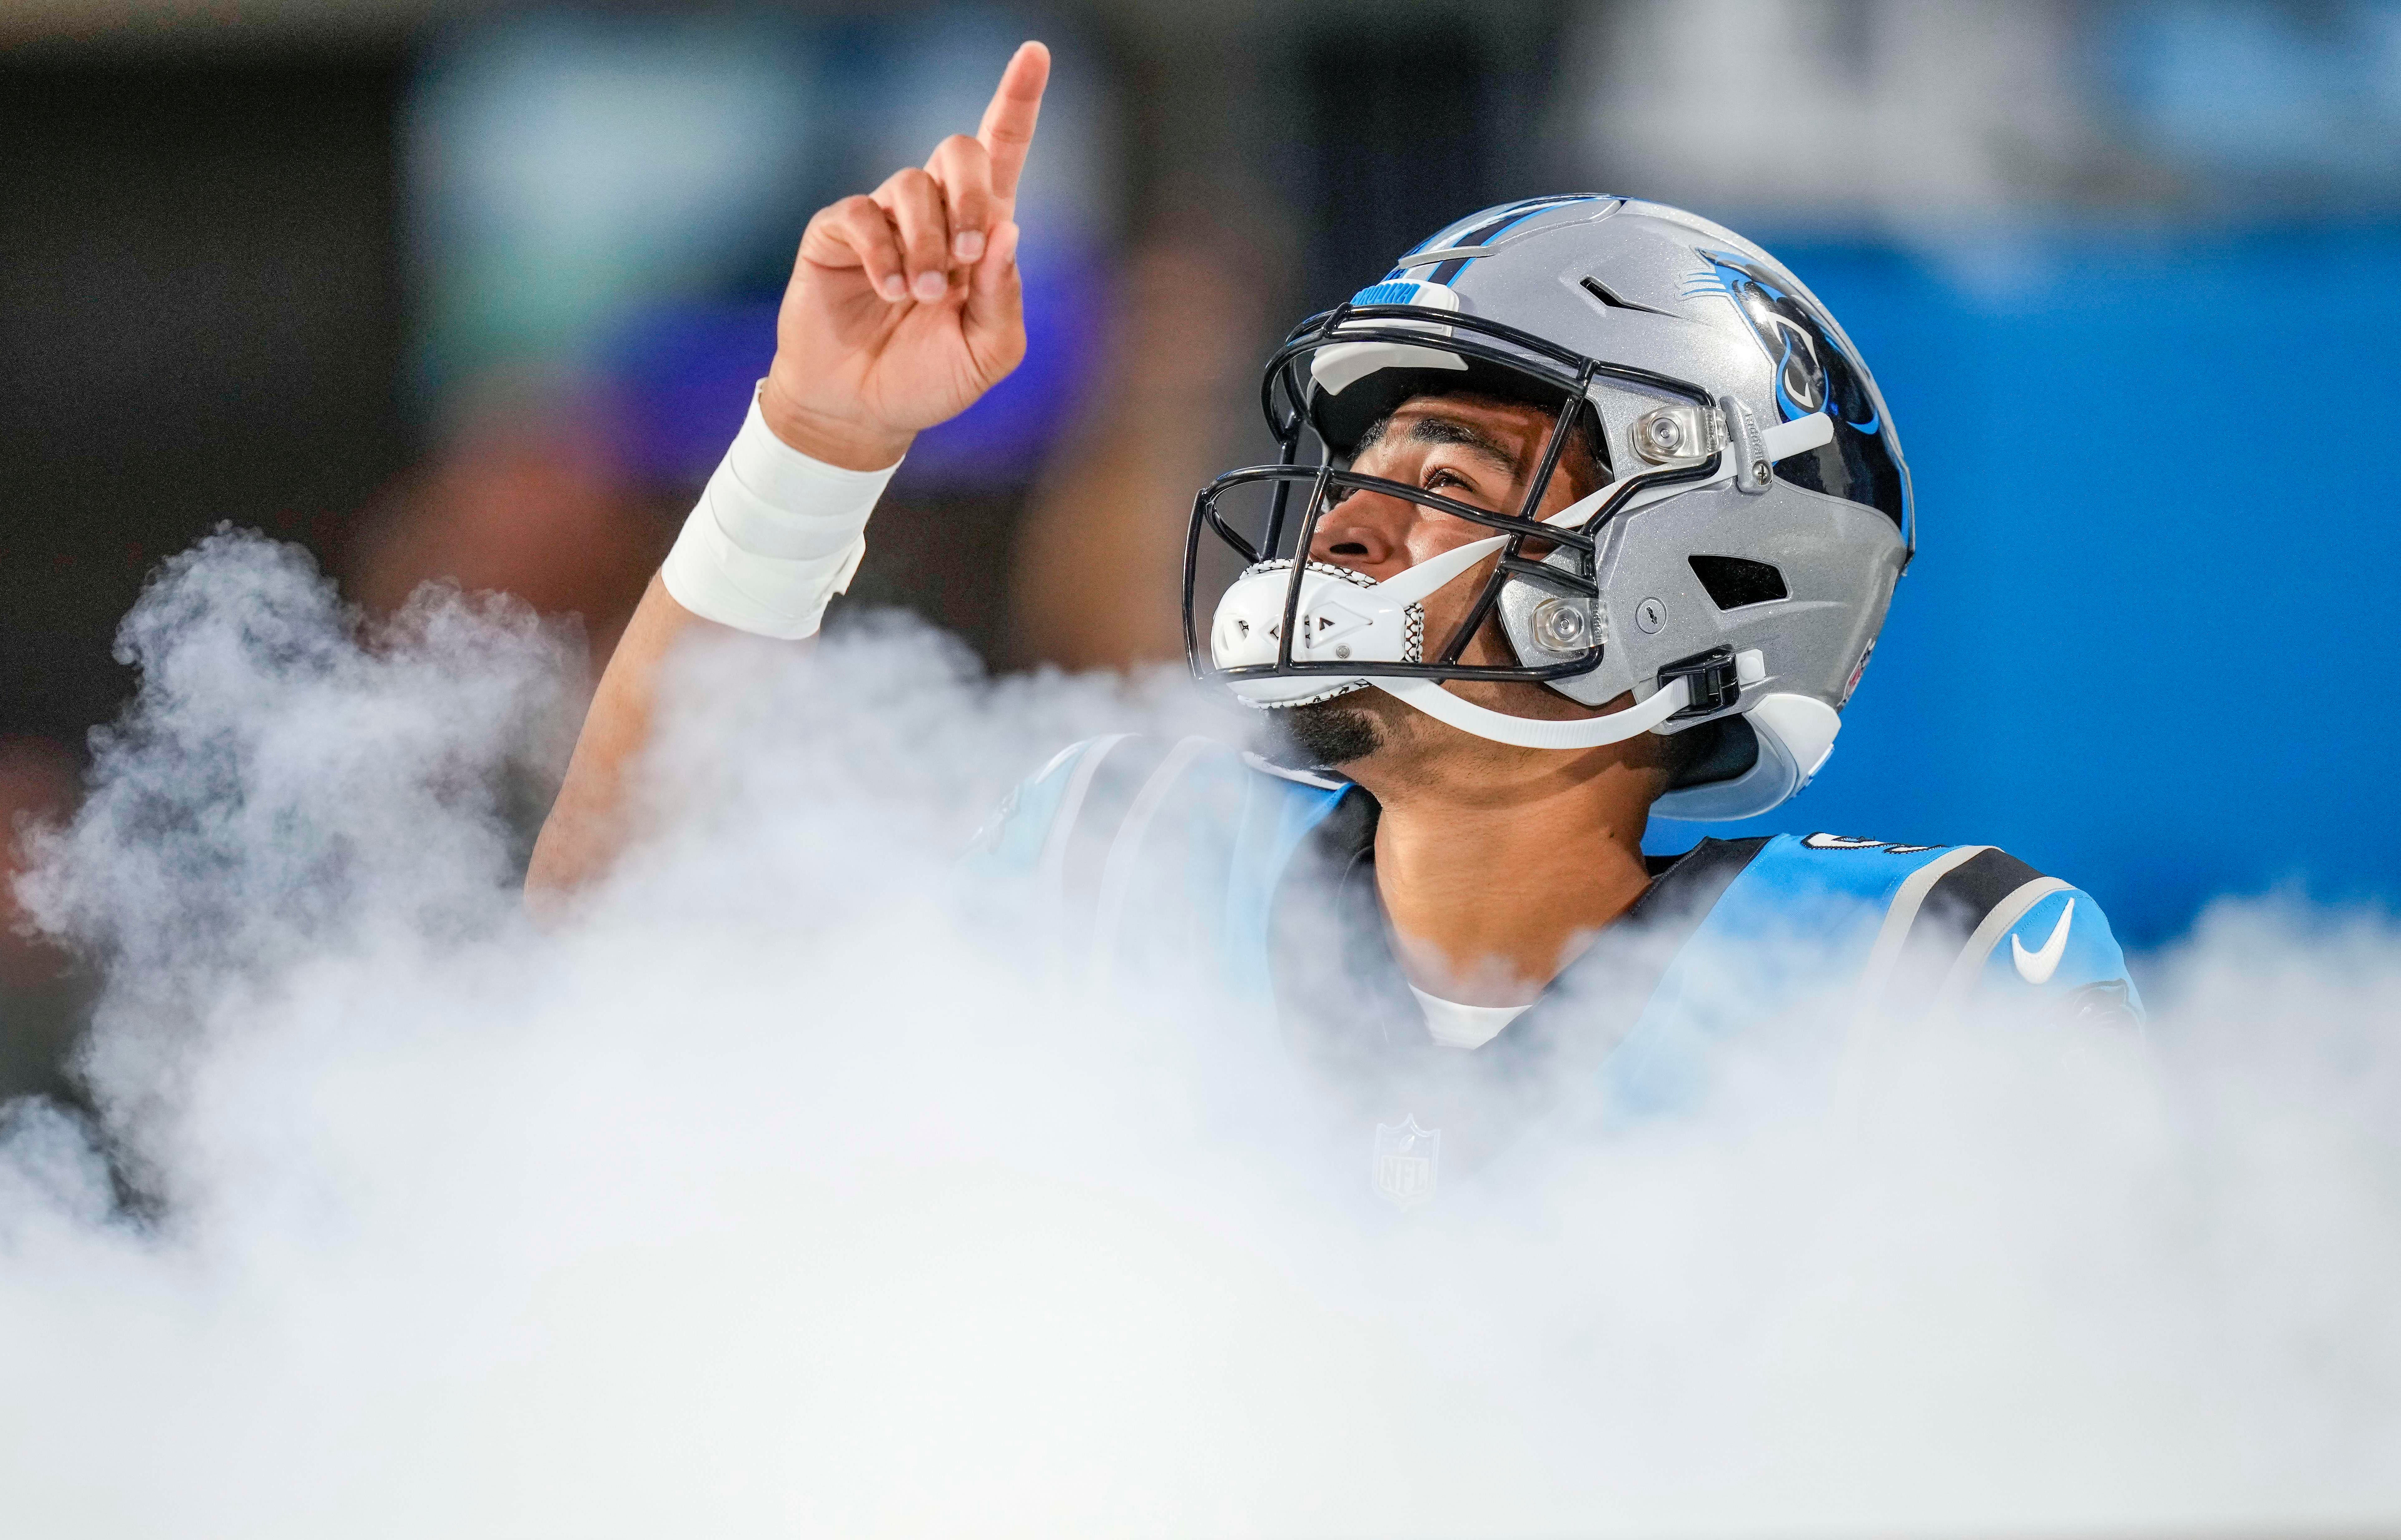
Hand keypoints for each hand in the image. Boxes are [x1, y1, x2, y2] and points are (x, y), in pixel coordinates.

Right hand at [759, 41, 1049, 470]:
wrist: (864, 411)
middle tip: (970, 254)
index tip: (1035, 54)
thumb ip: (1004, 297)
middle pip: (960, 151)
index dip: (1017, 101)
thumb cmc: (929, 380)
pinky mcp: (837, 233)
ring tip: (918, 297)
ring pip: (912, 186)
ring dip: (925, 244)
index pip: (1002, 152)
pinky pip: (863, 214)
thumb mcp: (987, 353)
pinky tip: (888, 291)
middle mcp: (935, 214)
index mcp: (981, 235)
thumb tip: (1007, 233)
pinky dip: (882, 253)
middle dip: (973, 195)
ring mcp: (884, 219)